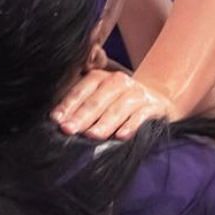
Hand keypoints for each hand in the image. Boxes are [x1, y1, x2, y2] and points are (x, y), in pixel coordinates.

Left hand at [51, 70, 176, 139]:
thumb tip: (59, 122)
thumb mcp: (100, 99)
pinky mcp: (153, 106)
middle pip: (96, 101)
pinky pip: (140, 116)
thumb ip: (81, 107)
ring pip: (117, 109)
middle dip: (81, 116)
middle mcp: (118, 82)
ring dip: (103, 123)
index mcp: (100, 78)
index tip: (56, 120)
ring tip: (91, 135)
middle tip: (68, 129)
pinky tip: (121, 136)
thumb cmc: (119, 102)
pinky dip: (130, 126)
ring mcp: (136, 93)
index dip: (68, 105)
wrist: (158, 98)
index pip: (81, 91)